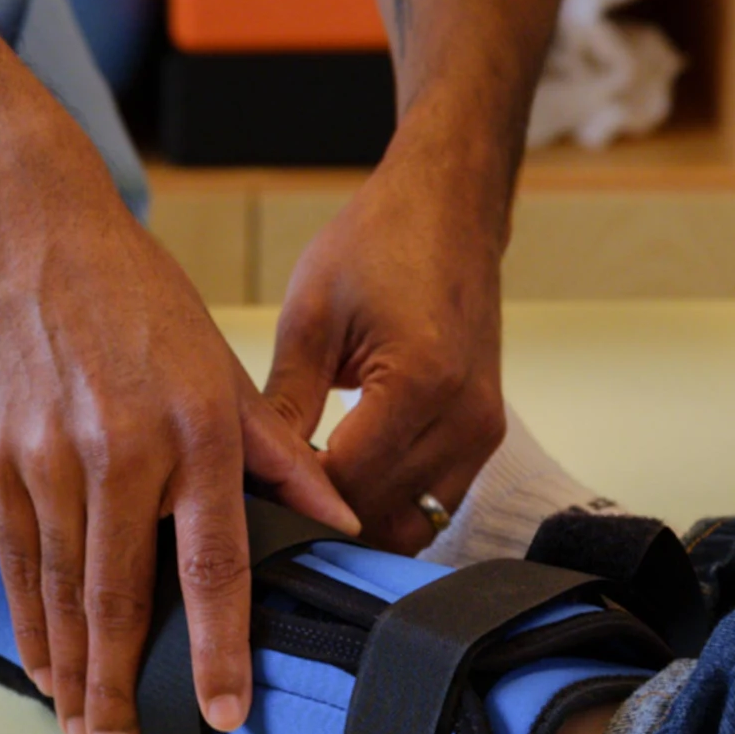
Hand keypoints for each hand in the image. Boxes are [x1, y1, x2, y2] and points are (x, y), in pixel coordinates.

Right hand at [0, 157, 355, 733]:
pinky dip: (26, 618)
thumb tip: (338, 524)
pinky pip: (15, 556)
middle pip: (119, 597)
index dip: (218, 648)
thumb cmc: (134, 294)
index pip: (211, 565)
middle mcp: (120, 451)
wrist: (27, 230)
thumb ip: (278, 455)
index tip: (225, 711)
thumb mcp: (222, 366)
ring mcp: (49, 457)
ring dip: (69, 668)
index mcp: (193, 432)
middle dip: (119, 685)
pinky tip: (40, 661)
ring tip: (81, 726)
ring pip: (59, 589)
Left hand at [261, 156, 509, 552]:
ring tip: (307, 490)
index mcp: (420, 382)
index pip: (346, 485)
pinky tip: (347, 478)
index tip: (251, 496)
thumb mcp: (310, 316)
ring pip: (414, 524)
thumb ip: (284, 404)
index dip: (293, 501)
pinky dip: (391, 504)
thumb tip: (247, 471)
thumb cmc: (379, 244)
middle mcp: (465, 418)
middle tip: (270, 498)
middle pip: (382, 516)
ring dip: (360, 520)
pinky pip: (435, 502)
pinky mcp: (487, 435)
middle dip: (323, 519)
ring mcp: (484, 431)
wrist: (449, 209)